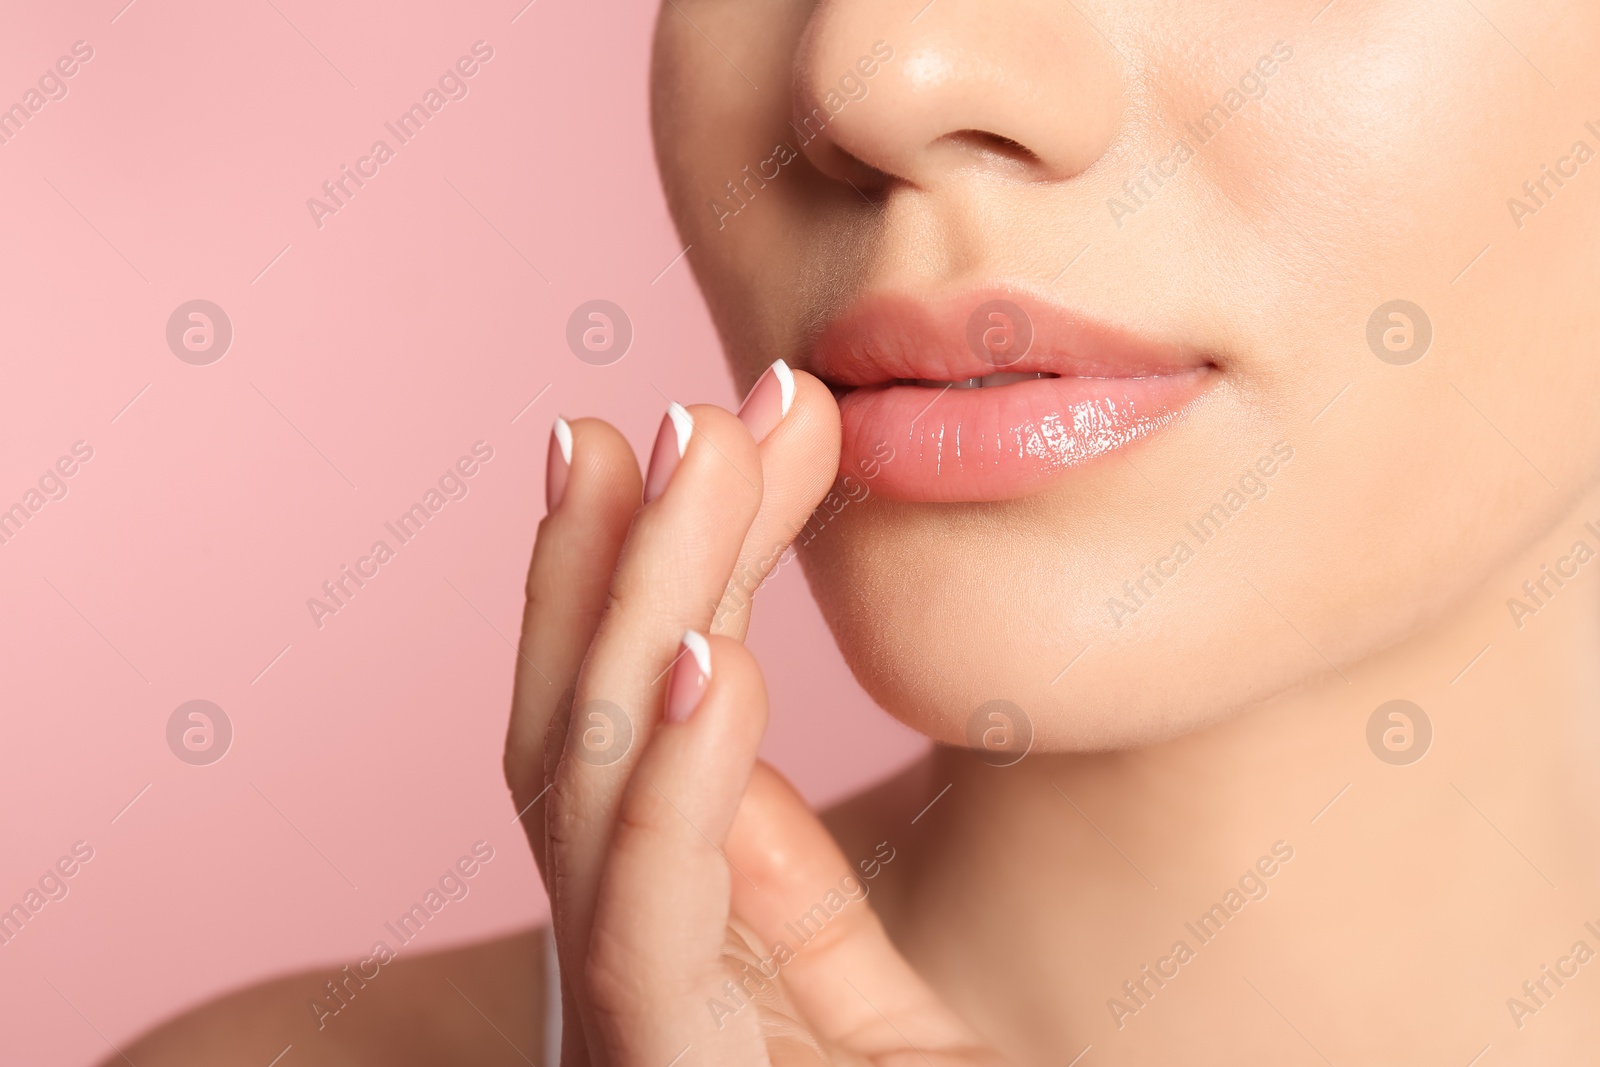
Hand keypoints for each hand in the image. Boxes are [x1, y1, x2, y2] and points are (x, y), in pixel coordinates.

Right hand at [503, 365, 1001, 1064]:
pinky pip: (648, 910)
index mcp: (657, 931)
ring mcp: (620, 1018)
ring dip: (640, 602)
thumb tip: (718, 694)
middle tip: (694, 400)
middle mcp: (613, 957)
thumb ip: (788, 883)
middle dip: (624, 547)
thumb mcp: (847, 990)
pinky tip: (710, 653)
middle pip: (584, 719)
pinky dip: (669, 773)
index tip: (682, 428)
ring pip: (591, 779)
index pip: (627, 720)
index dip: (636, 569)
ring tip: (697, 454)